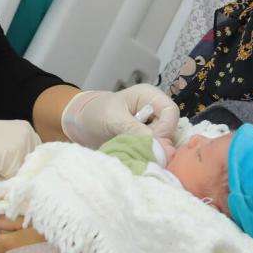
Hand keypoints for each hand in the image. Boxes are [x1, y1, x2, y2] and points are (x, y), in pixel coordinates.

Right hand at [0, 105, 40, 178]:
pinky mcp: (11, 158)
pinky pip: (9, 182)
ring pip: (20, 177)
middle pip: (30, 170)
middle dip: (13, 174)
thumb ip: (14, 159)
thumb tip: (25, 181)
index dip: (18, 168)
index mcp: (25, 130)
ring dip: (5, 178)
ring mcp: (21, 145)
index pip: (34, 161)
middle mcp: (28, 135)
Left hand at [60, 84, 178, 148]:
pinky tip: (134, 156)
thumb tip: (159, 147)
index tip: (150, 142)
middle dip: (158, 142)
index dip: (165, 129)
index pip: (171, 112)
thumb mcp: (113, 119)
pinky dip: (146, 154)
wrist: (80, 124)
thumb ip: (135, 130)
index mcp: (149, 96)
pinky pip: (155, 149)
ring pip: (164, 142)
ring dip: (151, 150)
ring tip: (132, 152)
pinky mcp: (146, 140)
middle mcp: (154, 110)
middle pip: (170, 129)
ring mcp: (152, 126)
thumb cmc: (95, 113)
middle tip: (139, 149)